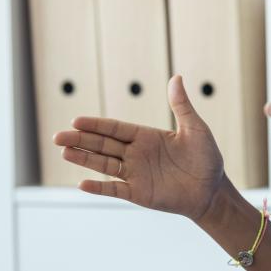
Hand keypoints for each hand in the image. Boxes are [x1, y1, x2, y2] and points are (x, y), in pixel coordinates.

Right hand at [53, 75, 226, 221]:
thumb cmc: (206, 158)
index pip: (115, 128)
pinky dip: (99, 187)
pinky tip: (82, 184)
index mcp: (146, 136)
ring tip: (63, 152)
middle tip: (58, 137)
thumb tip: (176, 77)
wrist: (212, 190)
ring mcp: (135, 174)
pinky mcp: (139, 193)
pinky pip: (115, 189)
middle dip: (80, 140)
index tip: (76, 120)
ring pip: (104, 165)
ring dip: (84, 159)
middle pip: (103, 145)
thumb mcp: (196, 129)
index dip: (96, 125)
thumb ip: (182, 106)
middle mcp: (136, 153)